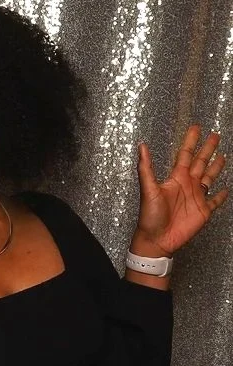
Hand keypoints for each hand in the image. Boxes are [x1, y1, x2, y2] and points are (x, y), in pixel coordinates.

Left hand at [131, 125, 225, 258]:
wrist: (157, 238)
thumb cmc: (150, 215)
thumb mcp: (148, 188)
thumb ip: (146, 167)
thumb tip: (141, 145)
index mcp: (176, 177)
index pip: (186, 154)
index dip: (191, 141)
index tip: (196, 127)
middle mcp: (187, 184)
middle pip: (201, 162)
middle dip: (208, 149)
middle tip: (215, 135)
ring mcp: (197, 197)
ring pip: (210, 178)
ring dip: (216, 167)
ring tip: (223, 155)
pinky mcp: (204, 211)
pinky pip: (215, 201)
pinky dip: (222, 195)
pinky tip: (226, 188)